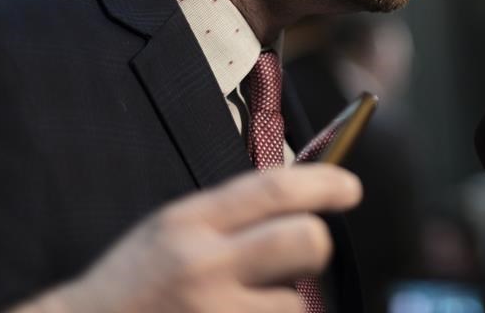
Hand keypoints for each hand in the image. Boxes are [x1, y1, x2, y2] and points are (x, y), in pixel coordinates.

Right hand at [12, 164, 360, 312]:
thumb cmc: (134, 283)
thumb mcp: (171, 229)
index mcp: (189, 223)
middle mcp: (203, 268)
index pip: (274, 189)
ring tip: (241, 307)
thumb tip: (303, 199)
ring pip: (295, 304)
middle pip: (305, 242)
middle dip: (317, 245)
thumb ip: (231, 215)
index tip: (351, 188)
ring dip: (283, 305)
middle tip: (304, 253)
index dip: (324, 185)